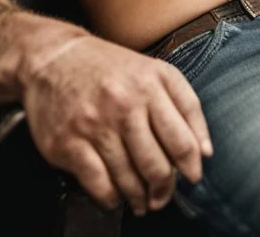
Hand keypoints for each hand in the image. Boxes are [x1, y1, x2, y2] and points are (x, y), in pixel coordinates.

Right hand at [20, 35, 212, 215]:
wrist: (55, 58)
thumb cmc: (109, 68)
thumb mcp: (155, 72)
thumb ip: (186, 106)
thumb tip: (205, 151)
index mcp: (150, 85)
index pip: (181, 139)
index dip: (190, 166)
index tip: (192, 177)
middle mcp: (124, 104)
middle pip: (156, 164)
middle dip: (164, 189)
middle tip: (162, 196)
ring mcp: (94, 125)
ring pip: (128, 179)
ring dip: (139, 198)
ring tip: (142, 201)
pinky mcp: (67, 144)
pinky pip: (98, 184)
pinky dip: (111, 198)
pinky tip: (115, 196)